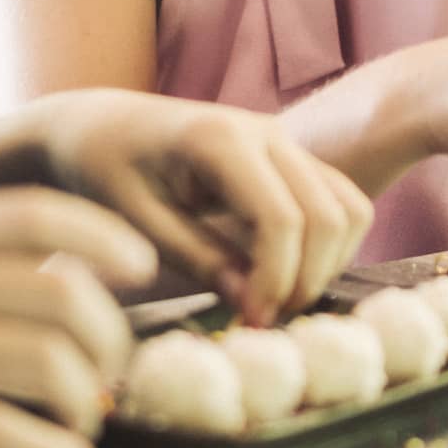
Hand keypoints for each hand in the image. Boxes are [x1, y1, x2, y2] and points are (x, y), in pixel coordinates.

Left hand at [25, 91, 371, 325]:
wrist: (99, 126)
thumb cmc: (105, 171)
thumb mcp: (137, 222)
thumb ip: (197, 259)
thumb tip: (256, 305)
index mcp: (220, 139)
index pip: (282, 218)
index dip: (276, 280)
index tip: (248, 321)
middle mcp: (265, 130)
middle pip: (328, 216)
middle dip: (306, 279)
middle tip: (261, 317)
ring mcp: (282, 138)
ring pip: (348, 207)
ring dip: (325, 264)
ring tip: (272, 297)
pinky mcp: (288, 154)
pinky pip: (339, 200)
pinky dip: (328, 245)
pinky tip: (280, 271)